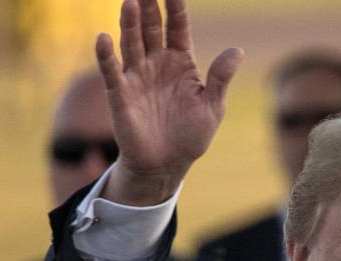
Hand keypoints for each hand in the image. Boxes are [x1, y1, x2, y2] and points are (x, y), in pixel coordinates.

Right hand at [96, 0, 242, 205]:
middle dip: (149, 7)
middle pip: (151, 28)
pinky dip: (106, 56)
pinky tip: (103, 38)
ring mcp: (137, 77)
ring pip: (132, 43)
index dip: (176, 8)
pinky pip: (112, 71)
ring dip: (130, 24)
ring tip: (131, 2)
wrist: (167, 164)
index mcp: (182, 63)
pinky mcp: (121, 94)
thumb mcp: (212, 107)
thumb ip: (220, 78)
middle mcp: (157, 64)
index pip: (178, 28)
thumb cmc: (191, 135)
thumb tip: (237, 51)